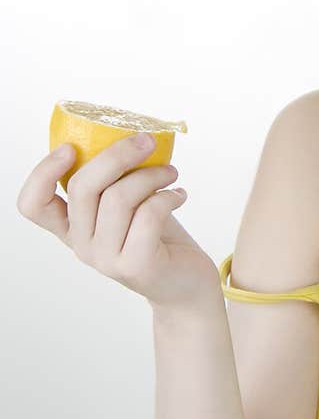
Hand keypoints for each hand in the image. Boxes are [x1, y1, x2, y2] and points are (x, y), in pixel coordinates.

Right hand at [17, 133, 220, 310]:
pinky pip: (148, 214)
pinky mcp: (135, 265)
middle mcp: (81, 245)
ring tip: (171, 173)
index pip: (32, 205)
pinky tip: (179, 195)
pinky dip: (168, 196)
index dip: (42, 173)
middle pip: (83, 187)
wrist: (186, 285)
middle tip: (148, 141)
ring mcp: (105, 259)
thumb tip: (128, 133)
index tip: (71, 148)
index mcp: (72, 227)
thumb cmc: (156, 236)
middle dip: (117, 154)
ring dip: (151, 174)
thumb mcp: (128, 206)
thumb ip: (115, 180)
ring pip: (119, 197)